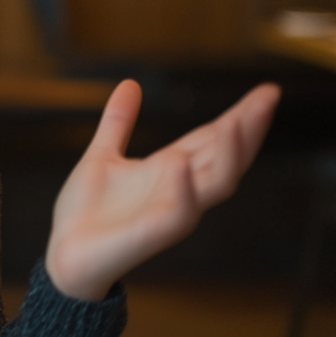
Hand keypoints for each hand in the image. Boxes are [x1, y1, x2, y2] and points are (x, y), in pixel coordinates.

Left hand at [44, 80, 278, 301]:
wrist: (66, 253)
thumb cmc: (87, 211)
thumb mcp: (102, 154)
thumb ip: (118, 121)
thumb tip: (130, 83)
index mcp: (169, 168)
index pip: (212, 138)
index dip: (239, 115)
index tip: (266, 90)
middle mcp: (180, 188)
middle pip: (225, 156)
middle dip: (248, 128)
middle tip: (269, 97)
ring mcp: (172, 211)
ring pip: (216, 184)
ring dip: (228, 154)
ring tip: (236, 122)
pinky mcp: (154, 234)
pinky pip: (179, 213)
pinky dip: (182, 188)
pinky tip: (180, 162)